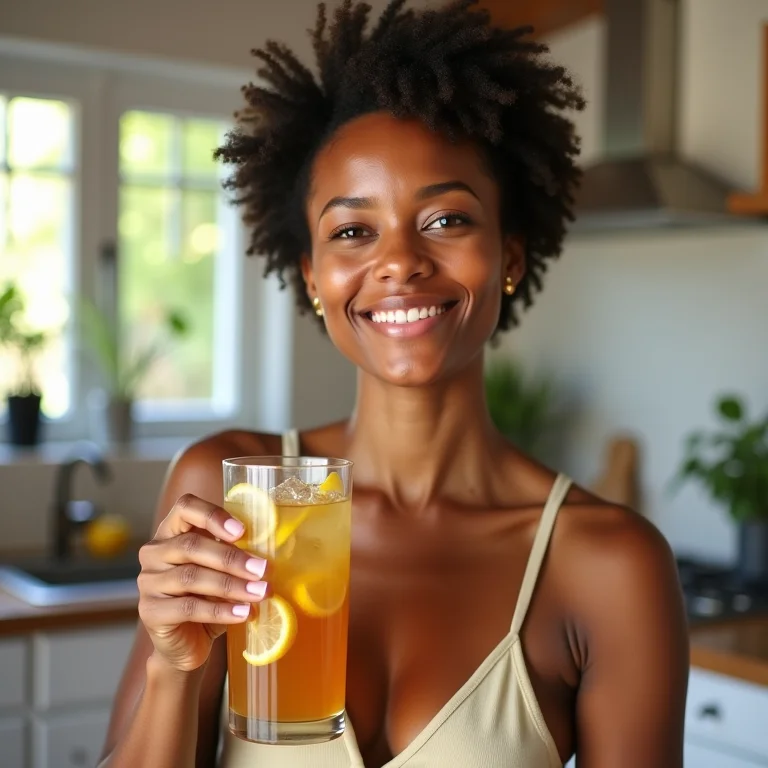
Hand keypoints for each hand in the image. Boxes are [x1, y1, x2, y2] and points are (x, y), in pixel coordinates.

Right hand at [137, 494, 267, 671]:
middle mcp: (154, 553)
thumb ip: (234, 555)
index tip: (242, 531)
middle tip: (263, 569)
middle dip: (232, 557)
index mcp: (171, 532)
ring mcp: (148, 582)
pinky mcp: (150, 612)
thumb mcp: (222, 572)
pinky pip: (188, 608)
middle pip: (191, 545)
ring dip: (231, 585)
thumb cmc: (208, 599)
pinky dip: (221, 610)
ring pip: (191, 577)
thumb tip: (267, 555)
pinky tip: (243, 613)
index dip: (213, 515)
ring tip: (260, 593)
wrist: (186, 644)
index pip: (185, 508)